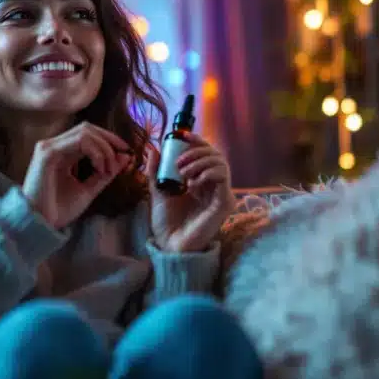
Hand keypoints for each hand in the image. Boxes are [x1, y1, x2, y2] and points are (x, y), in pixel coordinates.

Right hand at [22, 122, 132, 228]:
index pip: (87, 134)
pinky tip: (100, 168)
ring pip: (85, 132)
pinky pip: (80, 141)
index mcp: (60, 153)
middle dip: (109, 141)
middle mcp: (52, 146)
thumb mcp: (88, 189)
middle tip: (122, 159)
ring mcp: (48, 147)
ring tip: (108, 170)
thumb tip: (125, 157)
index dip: (109, 139)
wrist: (40, 225)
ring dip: (104, 148)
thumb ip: (105, 173)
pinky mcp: (47, 153)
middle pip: (87, 128)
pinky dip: (96, 152)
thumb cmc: (58, 210)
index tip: (126, 153)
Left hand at [147, 132, 234, 251]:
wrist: (170, 244)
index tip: (182, 134)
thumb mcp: (158, 191)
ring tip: (184, 174)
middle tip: (179, 162)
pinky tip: (193, 184)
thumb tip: (153, 149)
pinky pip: (223, 178)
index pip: (205, 154)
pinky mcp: (225, 202)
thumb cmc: (166, 221)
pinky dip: (207, 173)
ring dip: (200, 162)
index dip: (197, 141)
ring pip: (221, 163)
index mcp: (200, 180)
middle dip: (196, 151)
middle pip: (215, 154)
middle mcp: (213, 185)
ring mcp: (221, 193)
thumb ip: (156, 171)